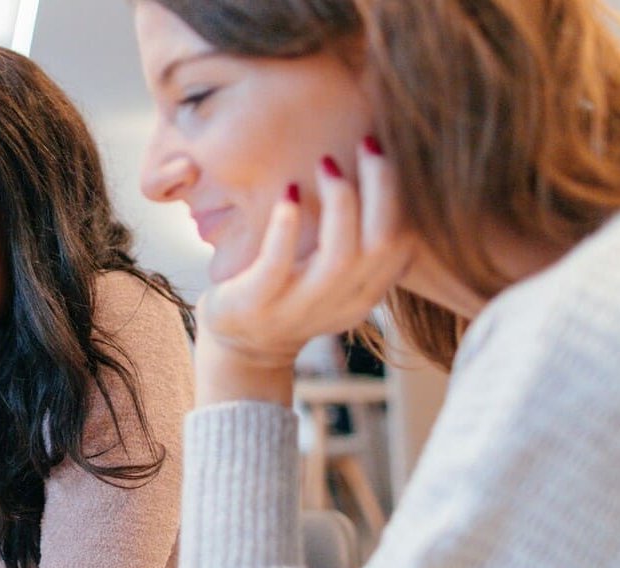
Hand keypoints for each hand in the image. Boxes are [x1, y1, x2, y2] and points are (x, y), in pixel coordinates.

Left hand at [195, 139, 415, 406]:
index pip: (402, 242)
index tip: (384, 148)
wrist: (242, 347)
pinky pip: (278, 265)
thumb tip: (380, 172)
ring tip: (326, 162)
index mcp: (365, 292)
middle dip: (381, 187)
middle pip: (381, 243)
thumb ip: (358, 241)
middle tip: (367, 142)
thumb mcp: (332, 274)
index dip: (400, 193)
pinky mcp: (259, 305)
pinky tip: (289, 194)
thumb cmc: (290, 293)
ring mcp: (300, 307)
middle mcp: (341, 303)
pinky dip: (287, 227)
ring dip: (340, 203)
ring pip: (340, 256)